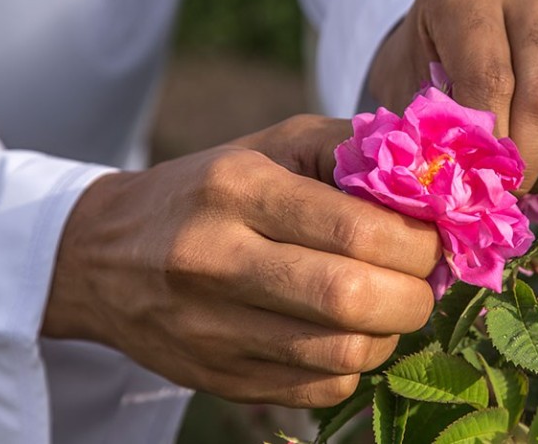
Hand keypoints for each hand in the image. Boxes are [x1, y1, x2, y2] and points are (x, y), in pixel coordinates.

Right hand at [43, 115, 440, 407]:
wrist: (104, 255)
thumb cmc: (210, 191)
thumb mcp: (274, 146)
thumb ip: (352, 152)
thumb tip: (433, 183)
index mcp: (239, 189)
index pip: (359, 228)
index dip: (419, 242)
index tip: (432, 240)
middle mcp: (217, 260)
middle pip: (354, 298)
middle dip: (416, 294)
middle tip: (423, 280)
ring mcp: (213, 329)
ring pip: (346, 353)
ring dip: (391, 333)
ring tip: (387, 305)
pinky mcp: (218, 378)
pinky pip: (322, 389)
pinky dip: (355, 365)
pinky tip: (346, 333)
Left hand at [368, 0, 537, 192]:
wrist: (457, 28)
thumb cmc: (424, 62)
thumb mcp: (405, 86)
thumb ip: (430, 128)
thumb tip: (461, 183)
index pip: (490, 77)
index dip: (487, 145)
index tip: (477, 185)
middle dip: (526, 163)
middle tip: (503, 195)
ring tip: (520, 181)